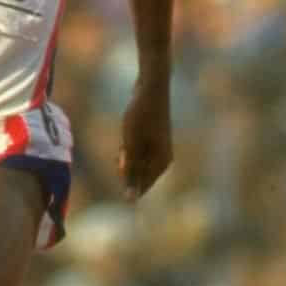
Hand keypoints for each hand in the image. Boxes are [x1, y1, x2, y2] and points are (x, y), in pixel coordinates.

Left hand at [118, 83, 171, 201]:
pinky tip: (128, 134)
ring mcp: (158, 150)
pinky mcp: (152, 141)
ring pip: (135, 164)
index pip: (141, 187)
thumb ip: (131, 172)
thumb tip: (130, 199)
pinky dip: (128, 148)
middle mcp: (163, 159)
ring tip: (127, 138)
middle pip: (137, 176)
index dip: (125, 179)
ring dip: (125, 157)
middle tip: (123, 148)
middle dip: (125, 167)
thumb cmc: (140, 115)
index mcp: (161, 164)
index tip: (122, 157)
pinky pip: (136, 154)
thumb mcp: (131, 145)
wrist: (150, 87)